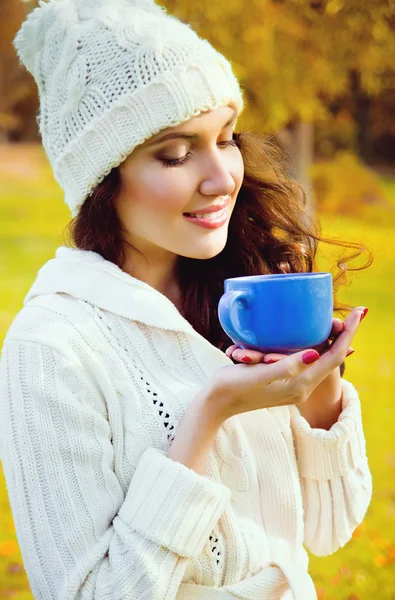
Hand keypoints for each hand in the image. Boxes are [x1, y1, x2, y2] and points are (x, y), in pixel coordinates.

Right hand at [209, 307, 366, 420]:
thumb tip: (313, 353)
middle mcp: (300, 386)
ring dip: (332, 341)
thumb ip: (286, 366)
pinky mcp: (283, 381)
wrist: (216, 404)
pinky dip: (316, 346)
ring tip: (343, 321)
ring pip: (320, 359)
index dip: (347, 335)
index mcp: (299, 385)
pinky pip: (306, 361)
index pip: (333, 358)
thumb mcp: (258, 375)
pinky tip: (318, 337)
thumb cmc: (233, 387)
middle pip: (332, 358)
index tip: (359, 314)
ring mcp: (292, 385)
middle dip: (345, 335)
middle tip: (356, 313)